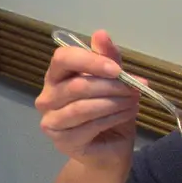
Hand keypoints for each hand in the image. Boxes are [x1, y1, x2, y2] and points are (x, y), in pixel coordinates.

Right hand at [35, 29, 140, 169]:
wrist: (110, 148)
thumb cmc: (109, 111)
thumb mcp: (114, 80)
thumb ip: (108, 58)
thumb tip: (101, 33)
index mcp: (56, 77)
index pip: (62, 59)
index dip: (90, 61)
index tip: (117, 69)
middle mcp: (47, 98)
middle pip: (77, 85)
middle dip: (112, 86)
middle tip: (135, 89)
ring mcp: (51, 121)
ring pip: (83, 107)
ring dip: (115, 103)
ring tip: (133, 102)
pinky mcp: (62, 141)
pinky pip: (90, 125)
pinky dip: (114, 117)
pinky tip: (127, 115)